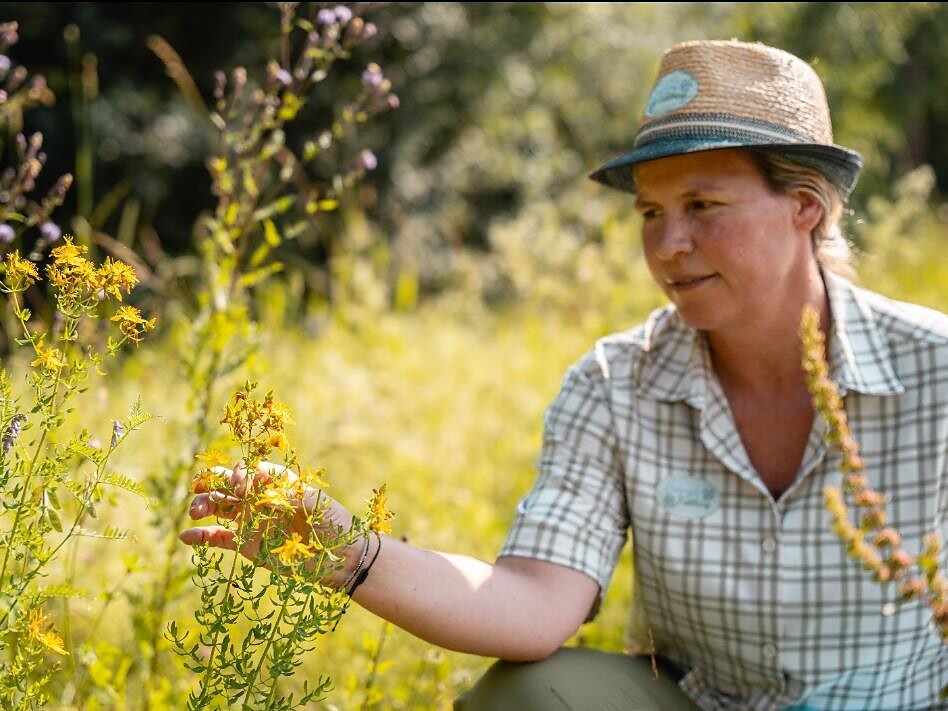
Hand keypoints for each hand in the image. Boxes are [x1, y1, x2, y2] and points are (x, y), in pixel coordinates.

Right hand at [179, 460, 355, 577]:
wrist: (341, 558)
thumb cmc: (333, 522)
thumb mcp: (313, 501)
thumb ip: (283, 491)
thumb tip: (253, 477)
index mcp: (277, 483)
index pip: (249, 470)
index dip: (237, 474)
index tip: (237, 487)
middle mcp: (261, 499)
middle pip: (227, 486)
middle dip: (211, 484)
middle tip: (199, 491)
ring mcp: (252, 521)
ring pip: (219, 509)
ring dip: (203, 506)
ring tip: (195, 512)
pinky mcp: (247, 545)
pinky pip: (219, 539)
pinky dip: (201, 537)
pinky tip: (186, 537)